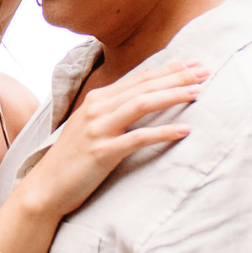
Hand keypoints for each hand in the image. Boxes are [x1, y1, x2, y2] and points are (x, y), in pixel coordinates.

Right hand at [17, 60, 204, 217]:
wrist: (45, 188)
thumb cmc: (72, 160)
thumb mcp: (90, 127)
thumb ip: (113, 112)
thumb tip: (143, 102)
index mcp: (96, 99)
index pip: (139, 78)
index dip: (168, 69)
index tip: (194, 63)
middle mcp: (96, 108)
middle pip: (144, 86)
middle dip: (177, 76)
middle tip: (206, 70)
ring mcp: (98, 129)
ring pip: (142, 104)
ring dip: (173, 96)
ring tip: (199, 92)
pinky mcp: (102, 152)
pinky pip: (138, 138)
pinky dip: (163, 132)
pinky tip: (184, 131)